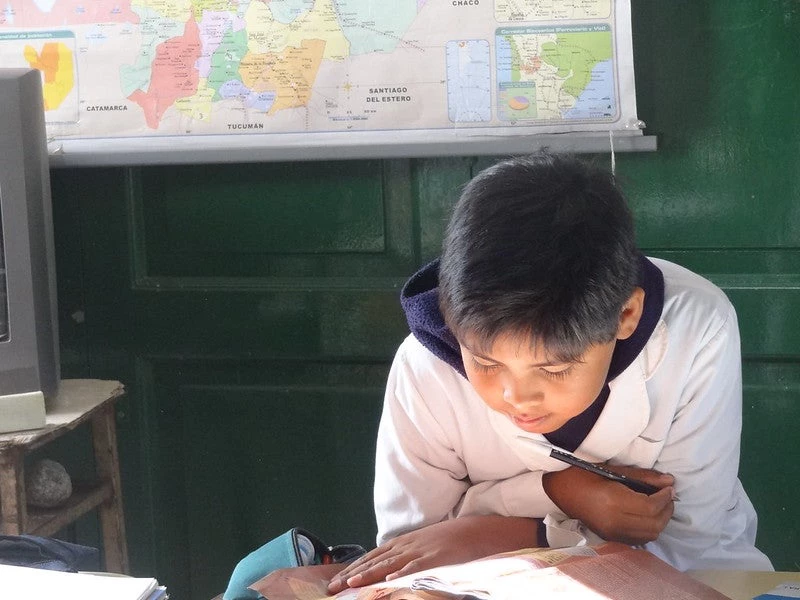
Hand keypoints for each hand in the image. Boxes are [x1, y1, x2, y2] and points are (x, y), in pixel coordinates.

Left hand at [327, 515, 540, 592]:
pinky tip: (390, 580)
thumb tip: (389, 569)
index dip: (354, 568)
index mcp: (406, 542)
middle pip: (376, 560)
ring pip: (391, 563)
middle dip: (353, 574)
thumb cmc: (455, 540)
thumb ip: (408, 555)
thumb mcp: (427, 545)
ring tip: (352, 585)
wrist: (482, 529)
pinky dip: (404, 572)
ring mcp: (424, 550)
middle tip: (332, 588)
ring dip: (370, 574)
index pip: (373, 556)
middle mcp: (410, 545)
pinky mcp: (439, 557)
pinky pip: (418, 566)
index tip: (336, 580)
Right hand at [542, 464, 674, 544]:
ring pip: (649, 535)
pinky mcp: (610, 538)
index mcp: (613, 501)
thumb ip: (643, 477)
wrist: (559, 490)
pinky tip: (647, 516)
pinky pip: (639, 539)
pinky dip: (649, 529)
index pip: (650, 506)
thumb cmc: (583, 474)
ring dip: (660, 521)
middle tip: (668, 496)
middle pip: (654, 524)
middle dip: (666, 510)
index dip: (665, 498)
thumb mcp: (613, 470)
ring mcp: (611, 532)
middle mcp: (613, 521)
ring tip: (660, 505)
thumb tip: (670, 481)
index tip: (670, 488)